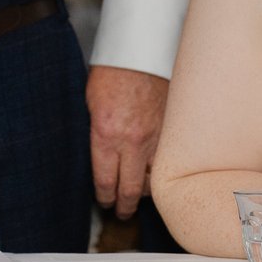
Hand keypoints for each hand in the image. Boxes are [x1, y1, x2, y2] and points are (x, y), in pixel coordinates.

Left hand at [86, 65, 167, 218]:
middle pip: (131, 190)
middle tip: (122, 211)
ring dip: (146, 190)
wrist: (141, 50)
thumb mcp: (91, 104)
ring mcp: (155, 137)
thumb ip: (96, 134)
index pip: (106, 182)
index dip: (104, 198)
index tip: (104, 202)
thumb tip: (99, 156)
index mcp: (106, 135)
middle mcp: (132, 141)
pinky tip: (157, 171)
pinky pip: (168, 159)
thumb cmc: (112, 72)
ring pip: (154, 179)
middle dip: (125, 205)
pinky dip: (162, 169)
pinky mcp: (171, 130)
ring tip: (140, 194)